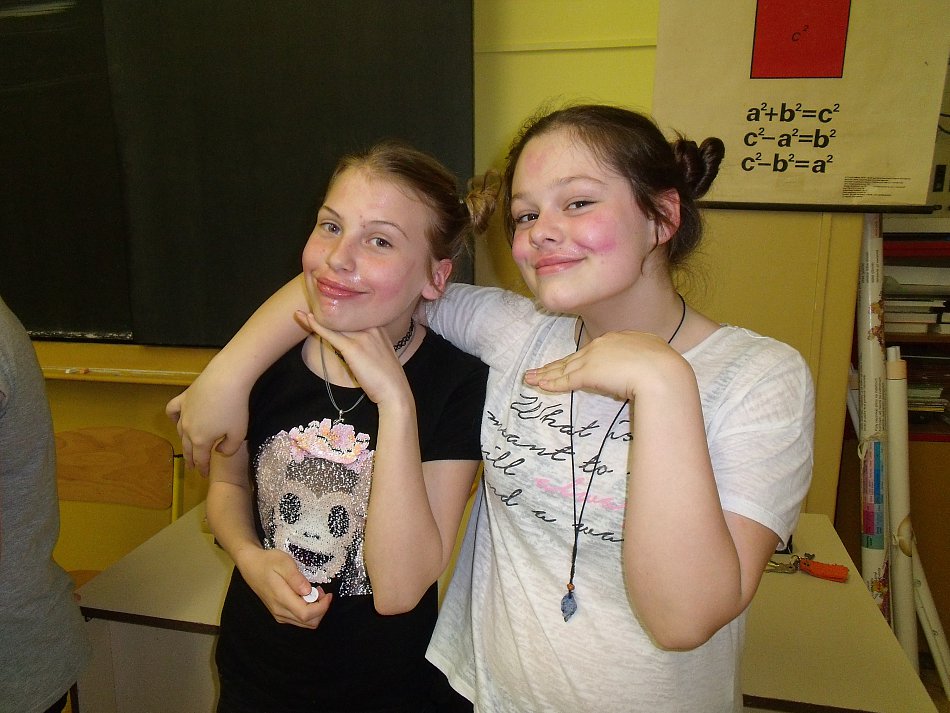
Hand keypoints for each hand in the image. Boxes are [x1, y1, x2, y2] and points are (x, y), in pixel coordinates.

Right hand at [165, 369, 248, 475]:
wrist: (226, 379)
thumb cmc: (236, 408)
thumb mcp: (239, 434)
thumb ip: (229, 448)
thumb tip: (218, 451)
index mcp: (201, 440)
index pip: (200, 460)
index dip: (203, 469)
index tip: (204, 475)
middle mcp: (188, 429)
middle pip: (188, 448)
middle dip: (191, 460)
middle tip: (191, 468)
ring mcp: (184, 413)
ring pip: (180, 431)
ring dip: (184, 442)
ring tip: (187, 447)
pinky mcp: (184, 398)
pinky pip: (172, 410)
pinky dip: (172, 417)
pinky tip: (176, 419)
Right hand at [237, 547, 332, 628]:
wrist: (251, 566)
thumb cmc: (268, 561)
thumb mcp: (284, 562)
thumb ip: (296, 578)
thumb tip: (309, 591)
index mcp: (282, 599)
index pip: (306, 614)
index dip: (322, 607)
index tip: (328, 594)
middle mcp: (280, 611)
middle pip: (308, 622)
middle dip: (321, 609)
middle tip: (322, 591)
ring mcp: (279, 614)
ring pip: (304, 624)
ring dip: (315, 611)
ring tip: (315, 592)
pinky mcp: (278, 613)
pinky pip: (298, 620)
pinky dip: (308, 612)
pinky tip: (306, 596)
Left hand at [297, 311, 411, 407]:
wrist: (394, 392)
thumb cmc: (387, 378)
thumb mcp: (380, 355)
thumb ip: (369, 345)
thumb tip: (355, 348)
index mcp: (378, 327)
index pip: (353, 316)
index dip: (337, 315)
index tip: (323, 311)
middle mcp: (371, 327)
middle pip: (343, 317)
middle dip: (325, 315)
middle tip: (308, 310)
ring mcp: (363, 336)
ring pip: (335, 324)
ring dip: (315, 319)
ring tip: (299, 314)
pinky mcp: (353, 348)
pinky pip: (331, 334)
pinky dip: (317, 327)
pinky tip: (306, 319)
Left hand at [523, 330, 687, 399]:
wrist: (663, 372)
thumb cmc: (665, 368)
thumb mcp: (654, 359)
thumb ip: (640, 364)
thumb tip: (637, 376)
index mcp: (620, 339)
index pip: (592, 352)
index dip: (577, 360)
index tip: (567, 365)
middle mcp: (603, 345)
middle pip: (573, 358)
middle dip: (554, 366)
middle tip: (537, 371)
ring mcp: (594, 359)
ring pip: (564, 369)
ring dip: (545, 375)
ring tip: (530, 378)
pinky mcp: (588, 374)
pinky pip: (564, 381)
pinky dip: (550, 384)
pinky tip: (538, 385)